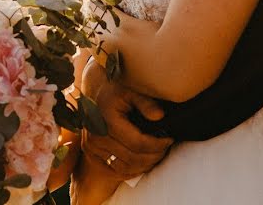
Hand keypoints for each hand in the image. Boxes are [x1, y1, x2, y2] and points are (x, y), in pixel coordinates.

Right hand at [81, 60, 172, 179]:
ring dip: (145, 165)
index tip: (169, 139)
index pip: (138, 143)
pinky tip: (144, 162)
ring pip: (125, 167)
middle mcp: (97, 137)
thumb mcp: (131, 91)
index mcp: (107, 122)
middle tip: (166, 147)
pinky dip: (133, 170)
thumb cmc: (115, 91)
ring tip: (157, 154)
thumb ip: (146, 103)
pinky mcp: (92, 155)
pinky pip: (116, 171)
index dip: (157, 145)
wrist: (94, 94)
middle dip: (154, 156)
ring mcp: (93, 148)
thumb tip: (160, 116)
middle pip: (133, 158)